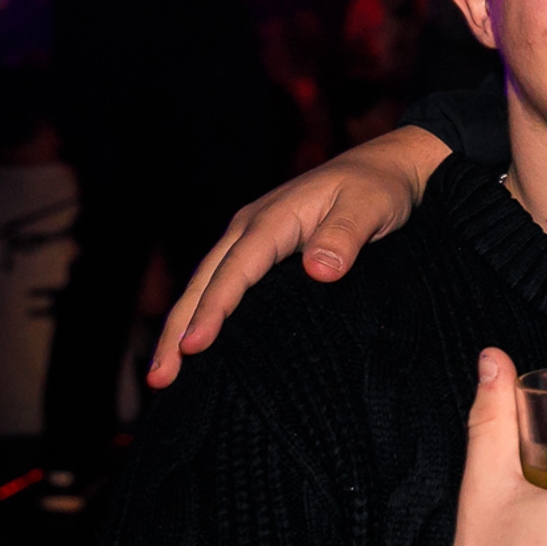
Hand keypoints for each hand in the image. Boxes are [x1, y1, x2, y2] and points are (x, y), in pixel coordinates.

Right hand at [148, 125, 449, 387]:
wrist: (387, 166)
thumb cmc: (380, 187)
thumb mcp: (370, 206)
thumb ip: (346, 235)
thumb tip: (319, 270)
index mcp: (273, 219)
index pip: (236, 270)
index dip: (214, 309)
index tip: (193, 347)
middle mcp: (250, 229)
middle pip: (204, 282)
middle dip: (177, 329)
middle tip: (159, 379)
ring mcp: (252, 240)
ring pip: (206, 285)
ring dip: (182, 327)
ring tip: (163, 377)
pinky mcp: (262, 252)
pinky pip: (225, 284)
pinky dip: (204, 315)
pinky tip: (198, 348)